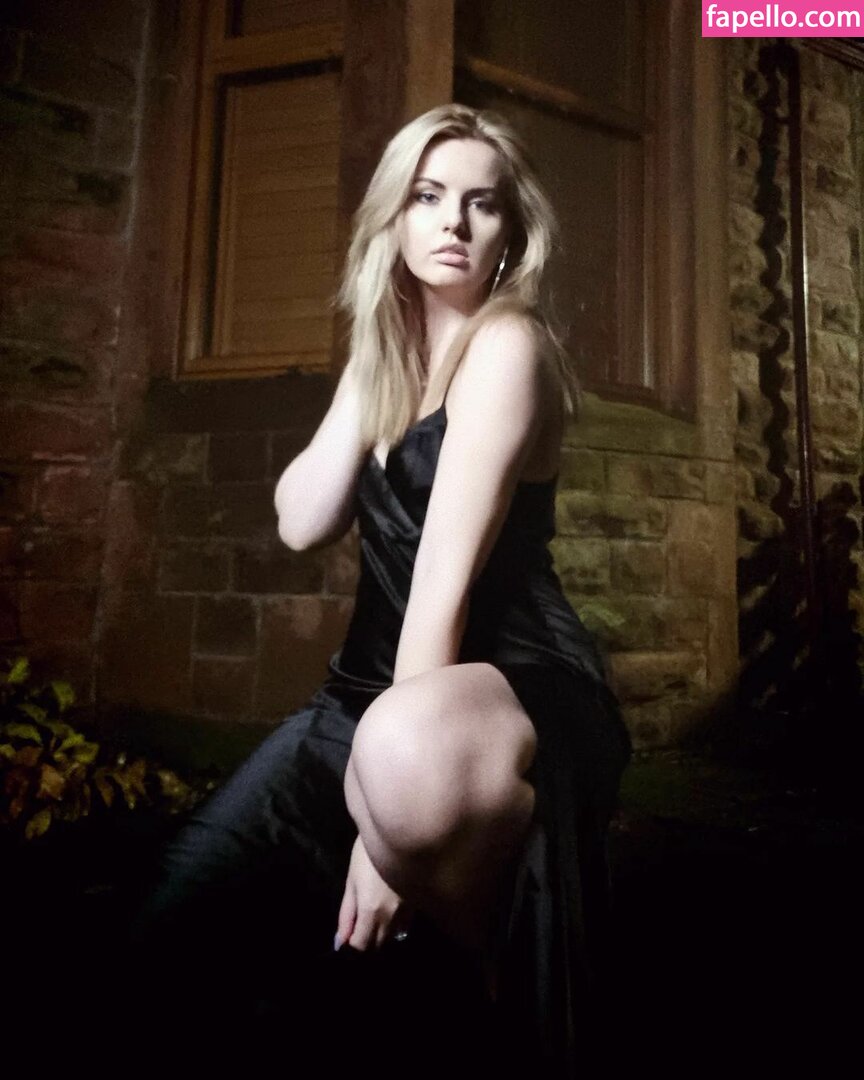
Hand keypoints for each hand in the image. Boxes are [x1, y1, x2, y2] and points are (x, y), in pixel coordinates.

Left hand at [336, 834, 411, 950]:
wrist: (396, 833)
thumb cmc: (367, 855)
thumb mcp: (351, 882)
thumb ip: (346, 914)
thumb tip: (340, 941)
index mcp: (371, 911)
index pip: (361, 945)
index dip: (352, 946)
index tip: (347, 940)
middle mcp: (391, 916)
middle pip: (379, 944)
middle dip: (367, 941)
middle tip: (359, 928)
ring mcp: (408, 911)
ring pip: (394, 936)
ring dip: (382, 934)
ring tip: (374, 919)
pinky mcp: (418, 903)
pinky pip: (406, 925)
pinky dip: (396, 925)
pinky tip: (390, 912)